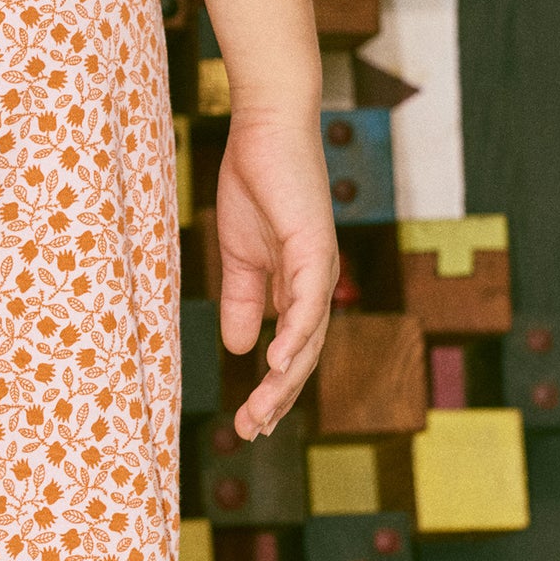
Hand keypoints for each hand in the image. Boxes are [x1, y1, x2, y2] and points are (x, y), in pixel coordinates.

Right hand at [211, 109, 336, 437]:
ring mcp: (320, 267)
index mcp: (299, 286)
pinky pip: (307, 301)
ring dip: (285, 378)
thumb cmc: (255, 182)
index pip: (292, 350)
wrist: (265, 129)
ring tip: (262, 412)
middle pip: (304, 355)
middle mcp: (318, 283)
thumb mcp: (239, 254)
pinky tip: (275, 361)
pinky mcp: (315, 247)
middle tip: (252, 431)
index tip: (250, 423)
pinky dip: (294, 333)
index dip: (274, 388)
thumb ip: (244, 299)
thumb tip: (241, 348)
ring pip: (309, 337)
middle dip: (279, 397)